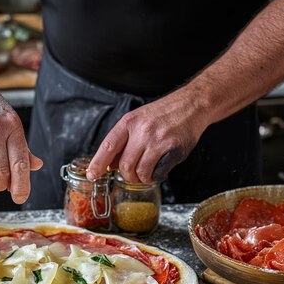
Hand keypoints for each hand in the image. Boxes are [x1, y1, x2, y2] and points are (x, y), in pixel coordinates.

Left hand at [87, 89, 207, 183]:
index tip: (92, 175)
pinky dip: (156, 176)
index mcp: (130, 122)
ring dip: (142, 178)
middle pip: (125, 164)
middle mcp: (142, 130)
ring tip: (146, 174)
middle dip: (127, 175)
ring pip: (141, 171)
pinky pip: (158, 172)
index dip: (98, 163)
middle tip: (133, 175)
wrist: (192, 104)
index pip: (108, 146)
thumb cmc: (164, 113)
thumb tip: (110, 164)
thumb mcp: (138, 120)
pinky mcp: (173, 149)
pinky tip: (158, 170)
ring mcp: (158, 140)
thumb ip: (124, 141)